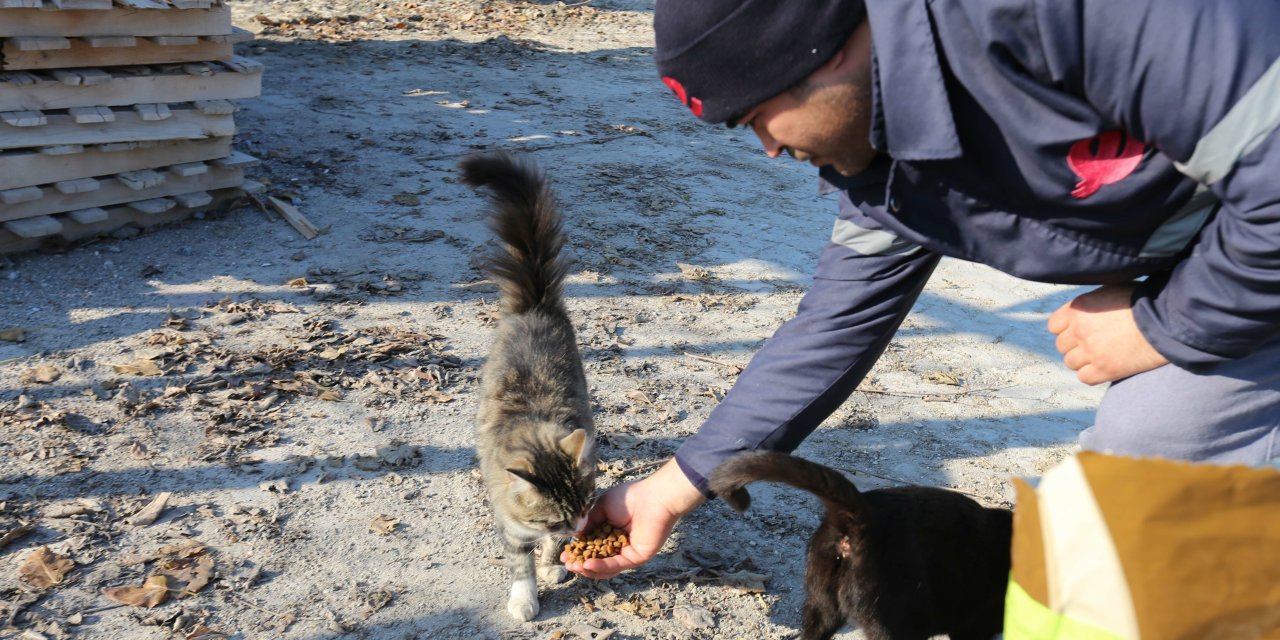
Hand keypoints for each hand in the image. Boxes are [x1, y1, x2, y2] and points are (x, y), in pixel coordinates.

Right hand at [563, 459, 705, 578]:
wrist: (653, 498)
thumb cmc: (629, 498)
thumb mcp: (601, 507)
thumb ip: (588, 522)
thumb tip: (574, 536)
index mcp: (609, 531)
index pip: (591, 546)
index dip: (578, 552)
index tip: (564, 555)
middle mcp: (617, 544)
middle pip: (596, 560)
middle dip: (581, 564)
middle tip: (568, 564)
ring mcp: (627, 552)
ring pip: (605, 567)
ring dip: (589, 568)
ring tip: (576, 566)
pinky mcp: (636, 558)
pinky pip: (616, 565)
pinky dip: (601, 566)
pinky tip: (588, 564)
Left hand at [1047, 284, 1168, 384]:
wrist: (1166, 319)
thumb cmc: (1143, 300)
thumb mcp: (1111, 290)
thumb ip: (1091, 302)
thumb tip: (1084, 307)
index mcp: (1077, 309)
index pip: (1054, 326)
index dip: (1066, 329)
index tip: (1078, 330)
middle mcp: (1078, 331)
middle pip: (1062, 346)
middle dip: (1075, 345)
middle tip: (1094, 343)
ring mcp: (1090, 352)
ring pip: (1071, 363)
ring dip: (1083, 360)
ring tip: (1101, 354)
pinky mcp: (1104, 370)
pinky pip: (1084, 377)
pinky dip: (1092, 374)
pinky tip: (1105, 366)